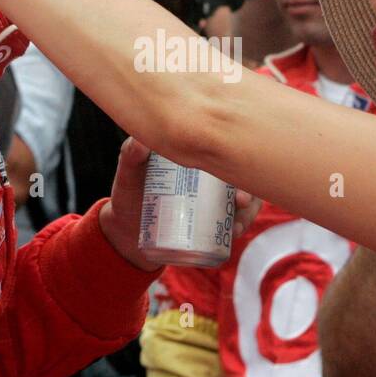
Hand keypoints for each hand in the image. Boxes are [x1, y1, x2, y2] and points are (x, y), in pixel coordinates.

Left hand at [98, 138, 261, 272]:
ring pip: (243, 201)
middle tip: (240, 203)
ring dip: (248, 212)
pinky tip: (234, 234)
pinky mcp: (211, 220)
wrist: (125, 230)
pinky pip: (234, 220)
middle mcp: (209, 175)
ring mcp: (212, 198)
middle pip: (242, 176)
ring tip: (236, 228)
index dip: (239, 159)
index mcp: (196, 154)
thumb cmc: (128, 194)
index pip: (224, 151)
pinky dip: (238, 227)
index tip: (235, 177)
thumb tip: (141, 141)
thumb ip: (130, 156)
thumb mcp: (127, 173)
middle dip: (250, 189)